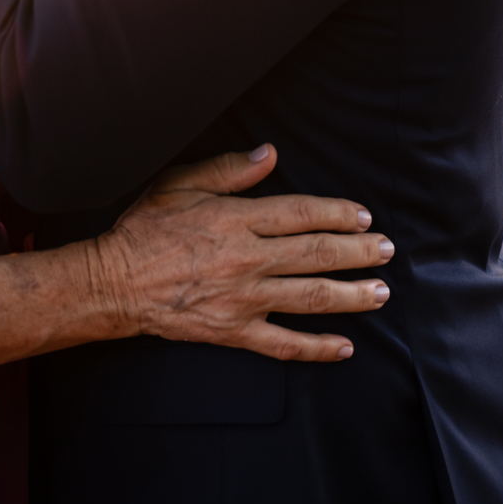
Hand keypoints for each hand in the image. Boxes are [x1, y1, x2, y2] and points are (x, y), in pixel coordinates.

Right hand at [96, 145, 392, 362]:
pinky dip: (317, 348)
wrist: (115, 283)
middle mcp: (246, 259)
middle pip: (315, 254)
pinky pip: (284, 344)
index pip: (300, 213)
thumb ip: (227, 170)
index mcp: (235, 219)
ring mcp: (243, 298)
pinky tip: (345, 347)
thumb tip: (269, 155)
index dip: (337, 213)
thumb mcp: (179, 184)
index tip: (362, 216)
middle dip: (358, 251)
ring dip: (351, 295)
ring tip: (381, 291)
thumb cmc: (145, 230)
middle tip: (387, 250)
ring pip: (309, 297)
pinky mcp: (234, 331)